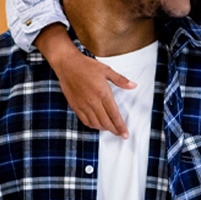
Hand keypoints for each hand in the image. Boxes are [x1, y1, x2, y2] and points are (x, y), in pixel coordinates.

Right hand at [36, 24, 134, 138]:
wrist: (67, 64)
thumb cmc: (87, 66)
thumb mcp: (106, 70)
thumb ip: (120, 80)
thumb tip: (133, 86)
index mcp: (103, 93)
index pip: (114, 115)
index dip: (120, 126)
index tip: (125, 134)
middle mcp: (93, 101)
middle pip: (106, 122)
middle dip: (114, 130)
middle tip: (120, 134)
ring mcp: (83, 105)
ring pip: (96, 124)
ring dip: (104, 128)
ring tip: (110, 128)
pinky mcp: (75, 106)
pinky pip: (85, 121)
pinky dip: (93, 125)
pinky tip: (97, 124)